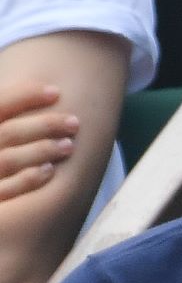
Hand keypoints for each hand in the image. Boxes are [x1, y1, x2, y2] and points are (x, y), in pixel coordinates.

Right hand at [0, 83, 77, 202]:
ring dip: (42, 150)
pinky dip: (28, 179)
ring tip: (69, 145)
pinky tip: (50, 170)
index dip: (24, 96)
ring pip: (8, 160)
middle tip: (74, 122)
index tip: (56, 91)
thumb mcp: (1, 135)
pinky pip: (5, 190)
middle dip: (43, 125)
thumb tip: (31, 92)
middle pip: (8, 132)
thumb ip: (6, 116)